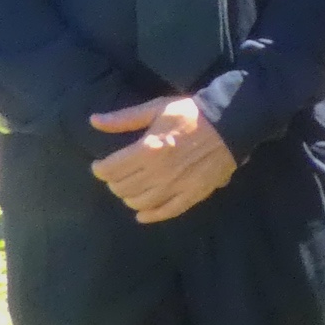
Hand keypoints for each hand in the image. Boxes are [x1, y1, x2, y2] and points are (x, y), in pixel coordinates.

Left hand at [87, 96, 238, 223]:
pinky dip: (151, 216)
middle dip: (113, 182)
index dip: (100, 169)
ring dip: (129, 198)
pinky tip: (142, 214)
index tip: (100, 165)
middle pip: (122, 187)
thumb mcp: (156, 109)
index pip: (110, 169)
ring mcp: (177, 185)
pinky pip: (167, 212)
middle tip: (117, 176)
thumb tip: (93, 121)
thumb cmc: (191, 113)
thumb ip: (124, 118)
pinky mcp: (193, 194)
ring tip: (130, 189)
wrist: (231, 123)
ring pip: (139, 202)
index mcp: (148, 149)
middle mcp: (159, 171)